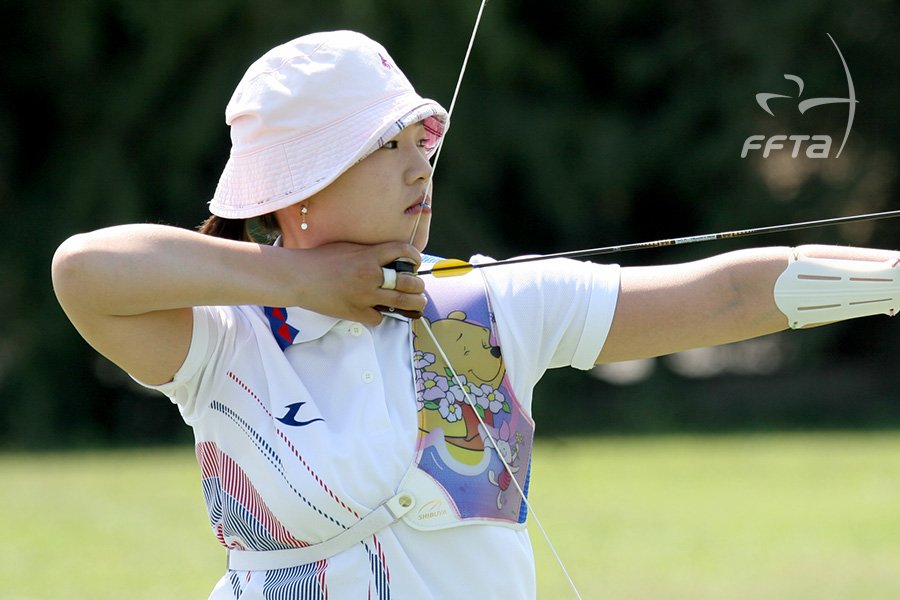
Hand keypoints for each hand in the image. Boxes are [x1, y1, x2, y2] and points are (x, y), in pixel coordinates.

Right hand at [291, 241, 425, 324]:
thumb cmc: (321, 259)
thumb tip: (391, 258)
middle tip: (418, 287)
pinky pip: (379, 317)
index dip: (415, 257)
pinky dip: (380, 315)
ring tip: (416, 303)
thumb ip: (370, 253)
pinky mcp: (356, 312)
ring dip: (414, 303)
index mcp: (369, 255)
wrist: (299, 277)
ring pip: (402, 302)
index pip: (404, 251)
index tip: (415, 262)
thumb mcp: (349, 248)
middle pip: (410, 281)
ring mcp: (364, 296)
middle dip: (418, 285)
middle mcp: (371, 275)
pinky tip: (377, 310)